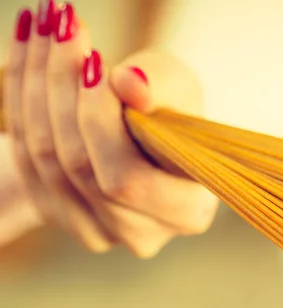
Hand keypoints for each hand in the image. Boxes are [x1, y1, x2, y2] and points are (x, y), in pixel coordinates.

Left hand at [3, 2, 218, 257]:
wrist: (149, 129)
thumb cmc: (175, 111)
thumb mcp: (182, 90)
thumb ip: (164, 88)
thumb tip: (129, 84)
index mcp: (185, 212)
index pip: (128, 179)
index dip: (100, 121)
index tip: (96, 59)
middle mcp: (140, 234)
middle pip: (78, 167)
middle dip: (62, 87)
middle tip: (61, 24)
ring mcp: (96, 231)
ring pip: (45, 160)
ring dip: (35, 83)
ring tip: (43, 26)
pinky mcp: (59, 214)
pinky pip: (25, 159)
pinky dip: (21, 99)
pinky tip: (28, 54)